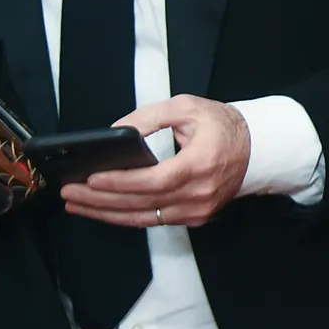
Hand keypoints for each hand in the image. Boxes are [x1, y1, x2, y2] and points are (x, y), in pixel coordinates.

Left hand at [59, 96, 249, 227]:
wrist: (258, 150)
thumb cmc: (223, 126)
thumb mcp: (188, 107)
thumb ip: (150, 116)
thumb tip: (116, 132)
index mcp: (200, 164)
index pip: (153, 180)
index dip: (120, 182)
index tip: (91, 178)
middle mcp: (200, 193)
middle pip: (142, 203)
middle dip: (101, 199)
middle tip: (69, 192)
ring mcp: (198, 210)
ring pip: (144, 218)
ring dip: (107, 212)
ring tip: (77, 204)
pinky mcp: (195, 217)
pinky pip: (154, 221)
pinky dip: (126, 216)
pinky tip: (104, 209)